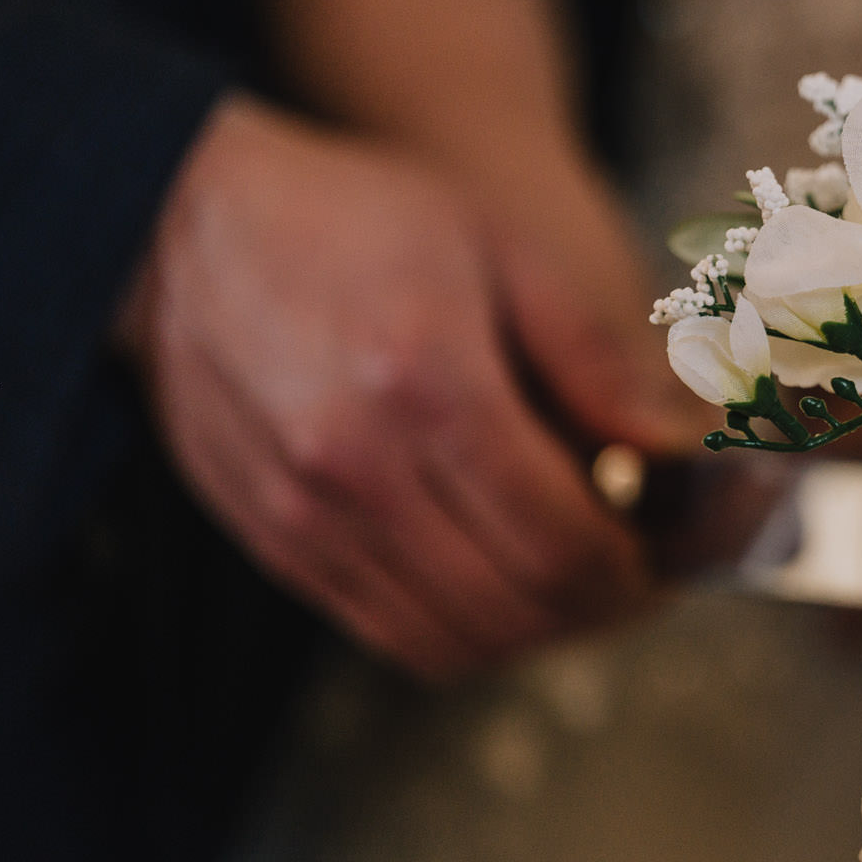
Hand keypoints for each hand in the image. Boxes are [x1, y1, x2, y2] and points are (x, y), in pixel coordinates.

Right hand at [117, 96, 678, 679]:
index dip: (633, 571)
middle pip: (514, 605)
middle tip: (637, 577)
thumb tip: (672, 452)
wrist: (189, 223)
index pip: (559, 540)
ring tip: (575, 583)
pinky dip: (463, 632)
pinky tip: (498, 582)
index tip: (669, 556)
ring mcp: (303, 515)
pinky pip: (388, 633)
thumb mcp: (503, 249)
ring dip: (535, 634)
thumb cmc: (360, 220)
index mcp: (428, 383)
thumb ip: (592, 360)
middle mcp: (357, 466)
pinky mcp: (270, 541)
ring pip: (452, 641)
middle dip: (599, 608)